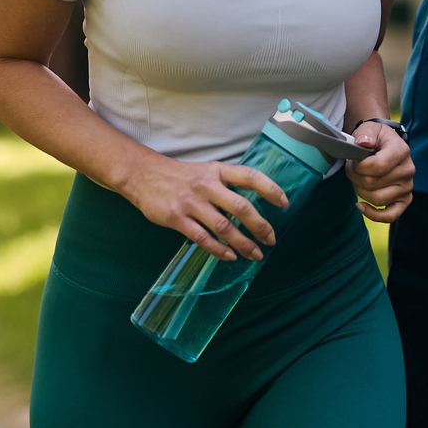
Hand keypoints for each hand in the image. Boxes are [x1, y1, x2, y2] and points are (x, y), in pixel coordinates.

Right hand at [119, 153, 289, 261]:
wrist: (143, 175)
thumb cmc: (181, 176)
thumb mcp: (207, 171)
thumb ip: (227, 185)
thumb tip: (251, 206)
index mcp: (218, 171)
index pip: (250, 177)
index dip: (270, 189)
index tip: (285, 203)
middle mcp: (207, 185)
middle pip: (241, 207)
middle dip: (260, 226)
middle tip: (271, 239)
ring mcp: (192, 202)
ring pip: (224, 226)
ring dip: (242, 243)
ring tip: (255, 255)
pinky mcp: (177, 218)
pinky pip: (202, 237)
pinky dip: (218, 249)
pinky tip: (230, 256)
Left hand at [346, 122, 414, 222]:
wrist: (385, 145)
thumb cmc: (375, 139)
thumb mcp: (369, 129)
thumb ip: (366, 133)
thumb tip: (363, 143)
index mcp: (401, 151)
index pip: (377, 166)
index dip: (359, 167)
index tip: (353, 160)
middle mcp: (408, 170)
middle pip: (373, 184)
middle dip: (355, 177)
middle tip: (352, 168)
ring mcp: (407, 187)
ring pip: (377, 199)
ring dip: (360, 190)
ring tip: (357, 178)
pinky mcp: (405, 200)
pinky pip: (390, 216)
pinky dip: (373, 215)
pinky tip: (360, 205)